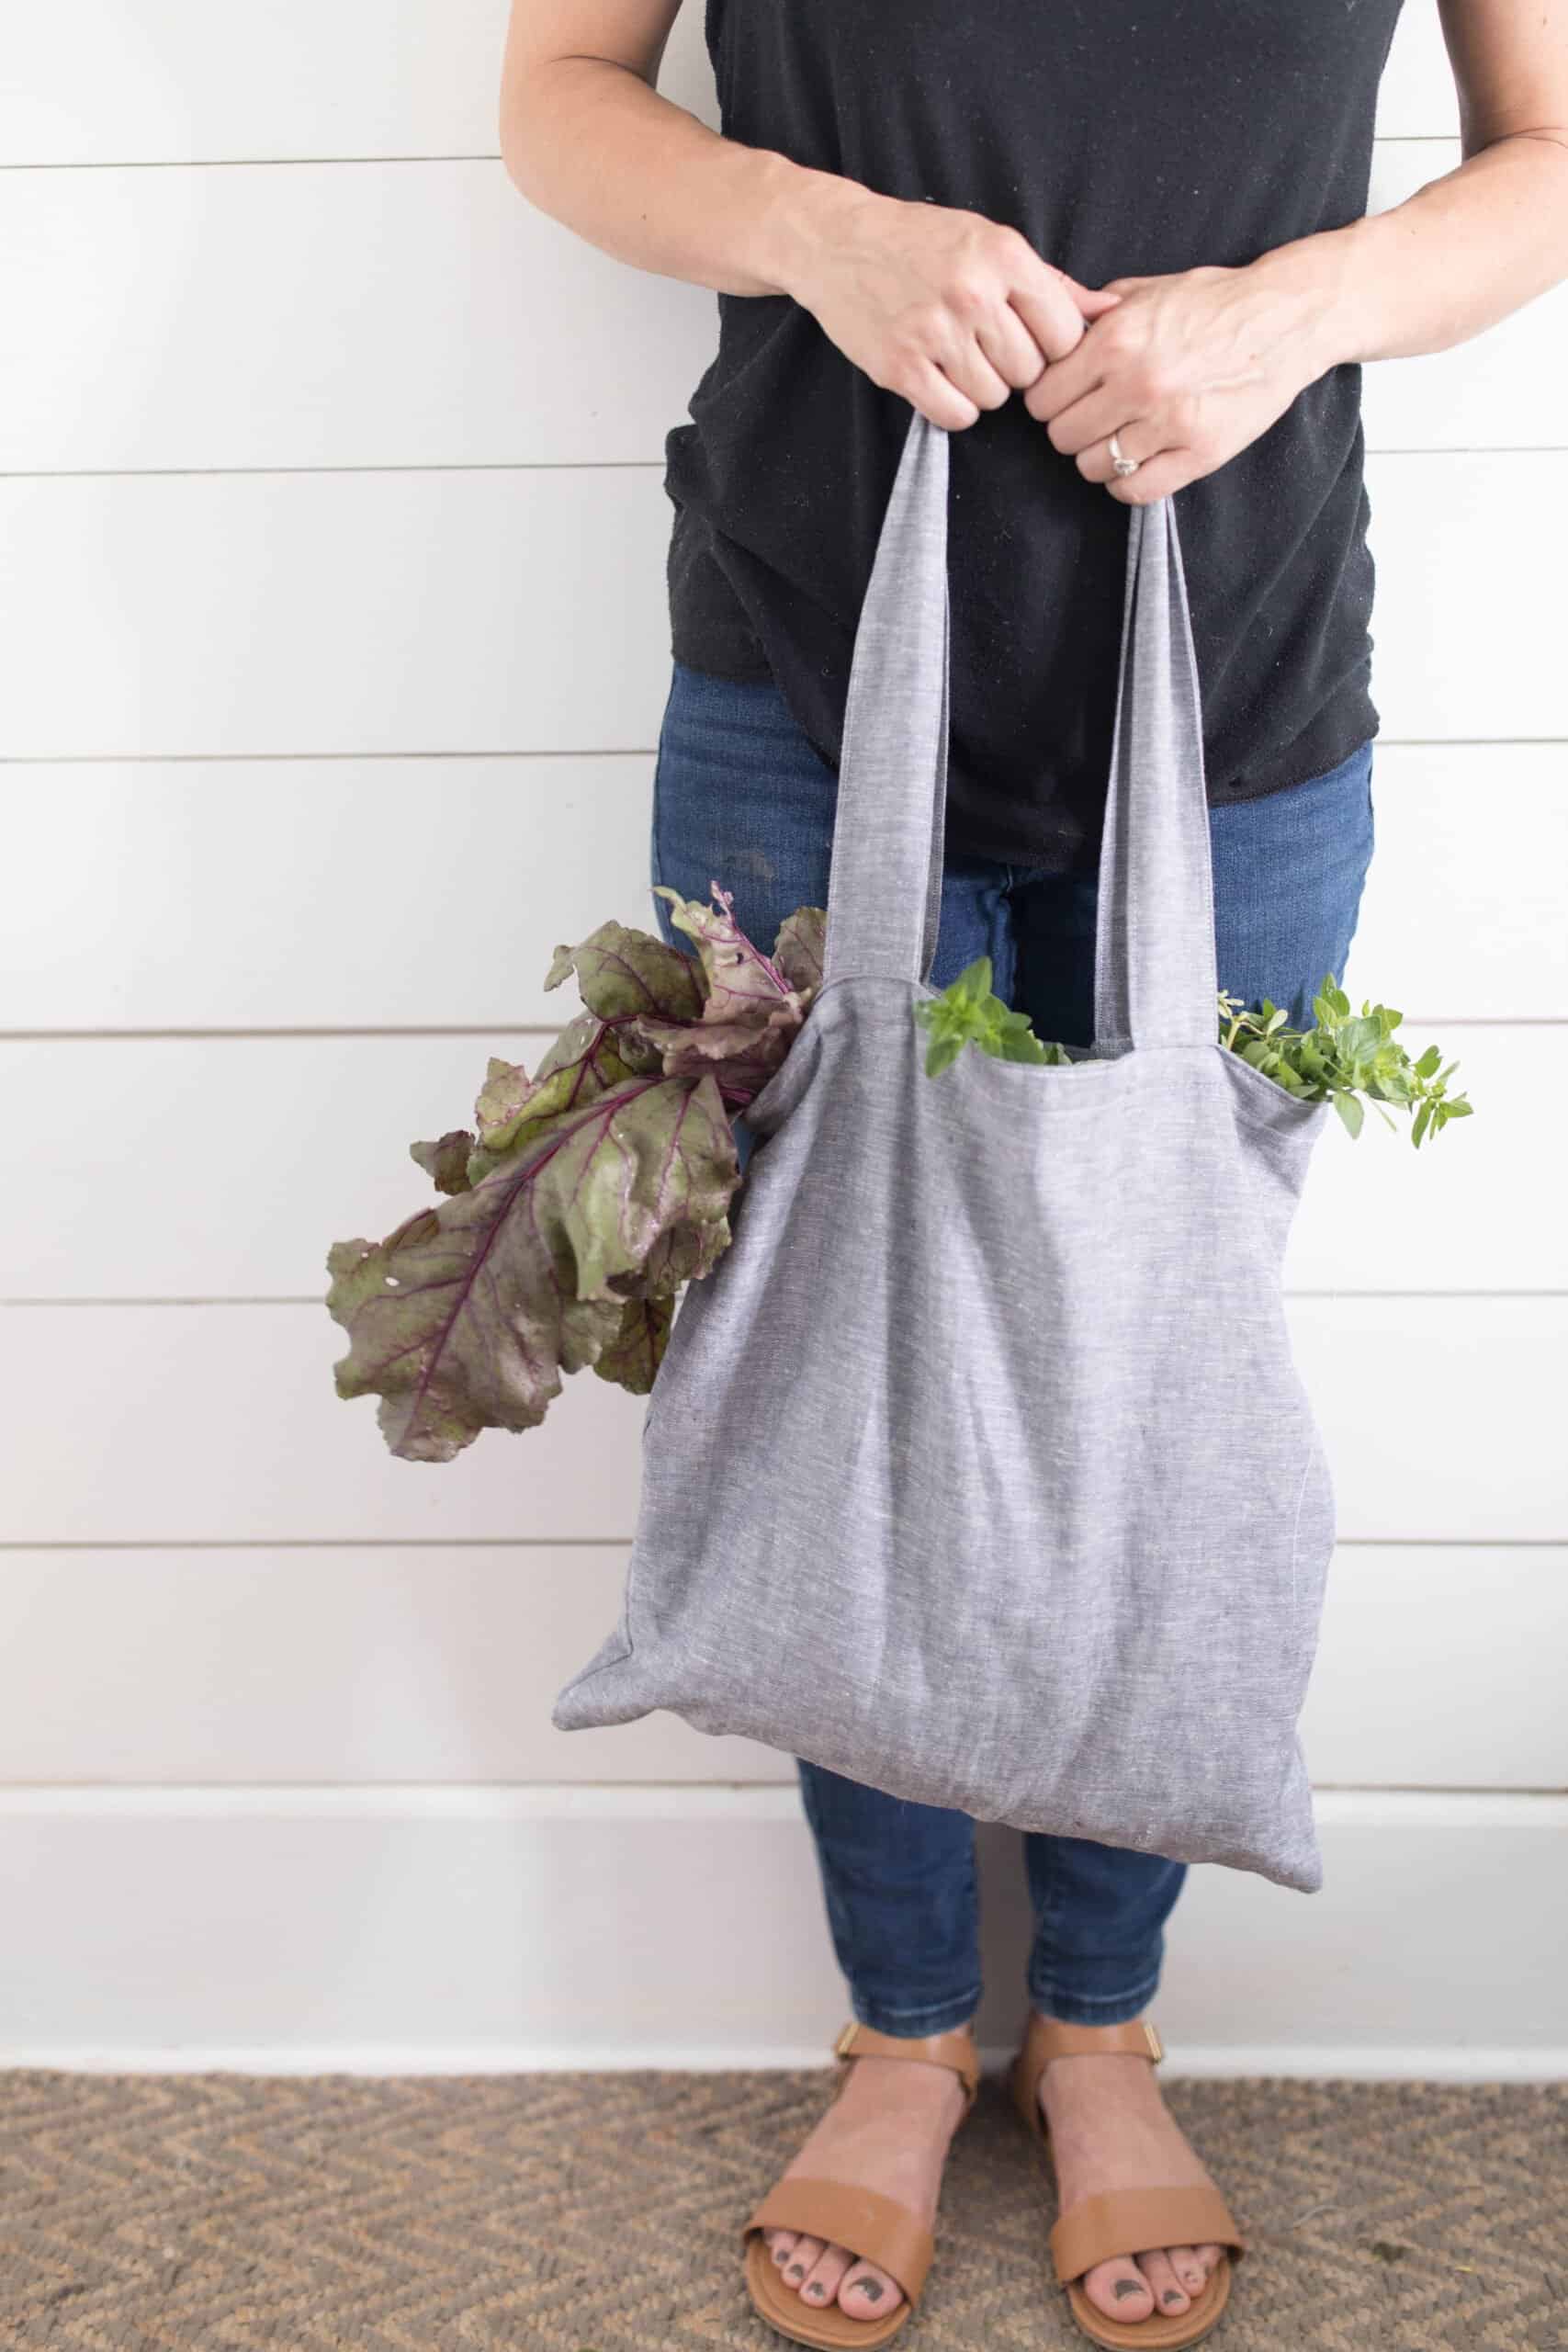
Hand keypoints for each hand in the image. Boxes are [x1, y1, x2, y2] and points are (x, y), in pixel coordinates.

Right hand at [783, 185, 1122, 430]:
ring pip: (994, 398)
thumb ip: (1052, 284)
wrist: (838, 244)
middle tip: (985, 348)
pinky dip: (953, 407)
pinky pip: (955, 415)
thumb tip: (1113, 311)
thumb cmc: (923, 243)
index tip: (1029, 340)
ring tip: (959, 358)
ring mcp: (934, 332)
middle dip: (1014, 369)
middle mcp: (972, 293)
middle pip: (1029, 372)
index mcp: (1004, 257)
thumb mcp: (991, 243)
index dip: (1052, 348)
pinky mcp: (900, 366)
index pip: (1064, 334)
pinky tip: (941, 379)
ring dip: (983, 389)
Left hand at [1024, 260, 1334, 500]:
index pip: (1042, 398)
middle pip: (1062, 437)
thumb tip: (1051, 333)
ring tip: (1123, 435)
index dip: (1049, 399)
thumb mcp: (1146, 290)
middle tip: (1096, 416)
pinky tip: (1140, 460)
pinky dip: (1128, 482)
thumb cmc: (1213, 302)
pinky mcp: (1200, 453)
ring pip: (1093, 467)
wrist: (1286, 317)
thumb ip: (1094, 315)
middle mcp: (1137, 384)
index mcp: (1116, 340)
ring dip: (1100, 457)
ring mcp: (1169, 423)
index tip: (1066, 396)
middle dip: (1072, 427)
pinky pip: (1135, 491)